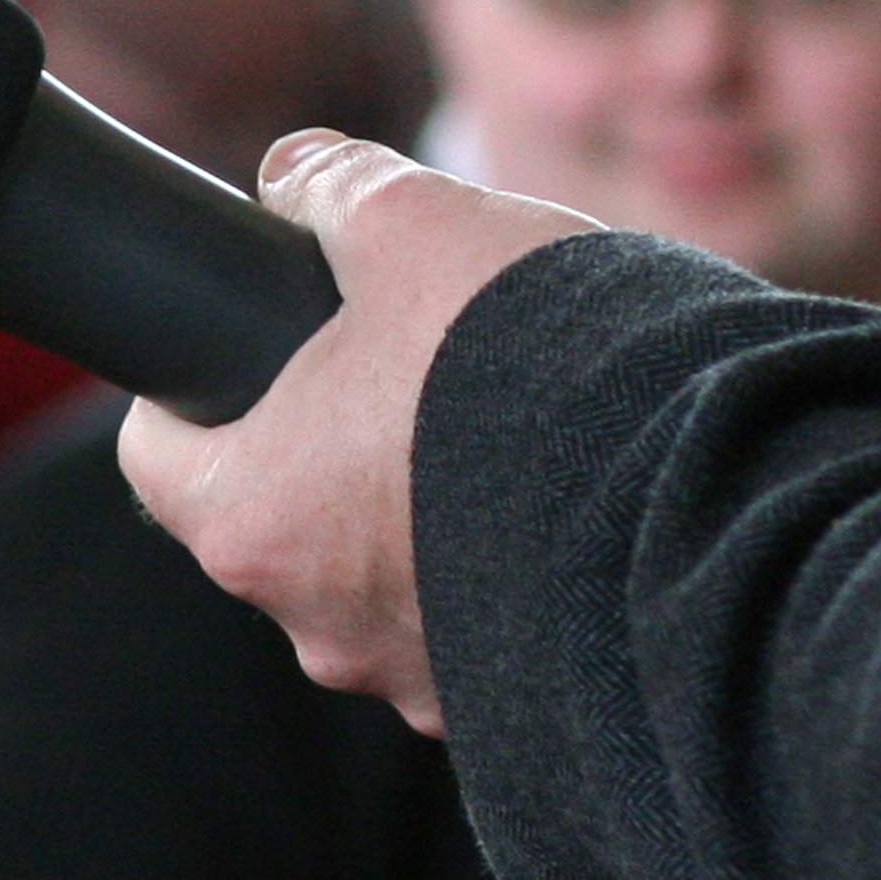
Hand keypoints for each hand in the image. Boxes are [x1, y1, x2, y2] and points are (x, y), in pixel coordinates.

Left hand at [118, 132, 596, 732]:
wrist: (719, 503)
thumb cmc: (535, 363)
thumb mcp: (421, 225)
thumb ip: (340, 190)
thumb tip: (297, 173)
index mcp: (250, 521)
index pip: (161, 453)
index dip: (189, 385)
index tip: (236, 347)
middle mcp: (313, 625)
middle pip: (279, 514)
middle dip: (327, 446)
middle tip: (400, 378)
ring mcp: (411, 678)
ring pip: (382, 578)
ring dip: (422, 516)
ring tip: (505, 440)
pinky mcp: (508, 706)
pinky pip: (480, 627)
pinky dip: (505, 569)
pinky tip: (562, 509)